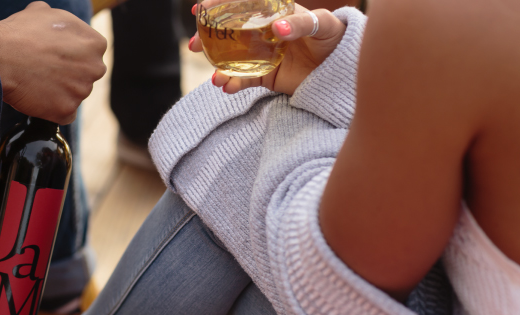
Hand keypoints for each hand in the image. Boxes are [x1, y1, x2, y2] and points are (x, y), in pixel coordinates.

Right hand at [0, 2, 107, 123]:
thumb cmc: (20, 33)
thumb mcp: (44, 11)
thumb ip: (62, 21)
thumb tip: (57, 26)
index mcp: (95, 44)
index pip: (90, 53)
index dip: (71, 54)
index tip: (56, 56)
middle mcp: (95, 69)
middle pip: (86, 75)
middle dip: (70, 74)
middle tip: (47, 70)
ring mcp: (81, 92)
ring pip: (74, 94)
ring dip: (60, 91)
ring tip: (38, 82)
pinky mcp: (66, 110)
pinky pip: (64, 113)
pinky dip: (53, 109)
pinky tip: (38, 97)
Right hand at [188, 3, 345, 95]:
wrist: (342, 68)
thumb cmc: (335, 38)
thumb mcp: (322, 25)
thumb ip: (301, 24)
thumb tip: (278, 29)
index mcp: (271, 14)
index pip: (240, 6)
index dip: (218, 6)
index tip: (199, 10)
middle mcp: (262, 34)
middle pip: (227, 34)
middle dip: (206, 40)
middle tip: (192, 45)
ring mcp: (261, 56)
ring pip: (231, 60)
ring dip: (216, 67)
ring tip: (214, 77)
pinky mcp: (266, 76)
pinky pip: (244, 80)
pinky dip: (233, 84)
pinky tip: (227, 87)